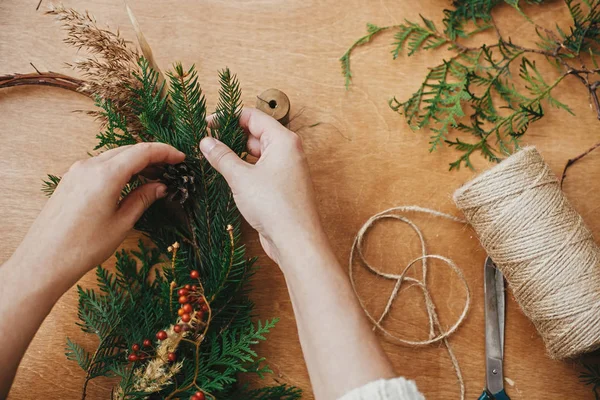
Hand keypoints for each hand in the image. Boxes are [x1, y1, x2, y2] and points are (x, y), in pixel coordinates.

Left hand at [12, 142, 184, 284]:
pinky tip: (129, 182)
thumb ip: (143, 199)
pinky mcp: (70, 180)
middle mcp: (89, 166)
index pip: (142, 151)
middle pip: (128, 149)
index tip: (181, 159)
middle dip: (152, 156)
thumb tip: (160, 186)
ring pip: (114, 156)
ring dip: (135, 161)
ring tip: (154, 177)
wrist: (43, 261)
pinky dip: (119, 168)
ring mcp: (77, 171)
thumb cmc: (83, 247)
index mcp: (105, 175)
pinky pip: (100, 165)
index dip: (165, 152)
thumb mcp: (121, 223)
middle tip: (171, 169)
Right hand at [200, 108, 323, 264]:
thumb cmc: (274, 205)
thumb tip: (206, 142)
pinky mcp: (282, 186)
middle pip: (255, 133)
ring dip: (237, 154)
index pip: (253, 116)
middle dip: (231, 136)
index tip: (207, 123)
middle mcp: (288, 151)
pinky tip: (228, 175)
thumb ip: (222, 156)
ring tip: (213, 158)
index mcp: (283, 140)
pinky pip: (261, 169)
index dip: (228, 117)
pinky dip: (246, 168)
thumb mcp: (241, 177)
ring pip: (258, 153)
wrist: (295, 240)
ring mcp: (287, 169)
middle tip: (207, 142)